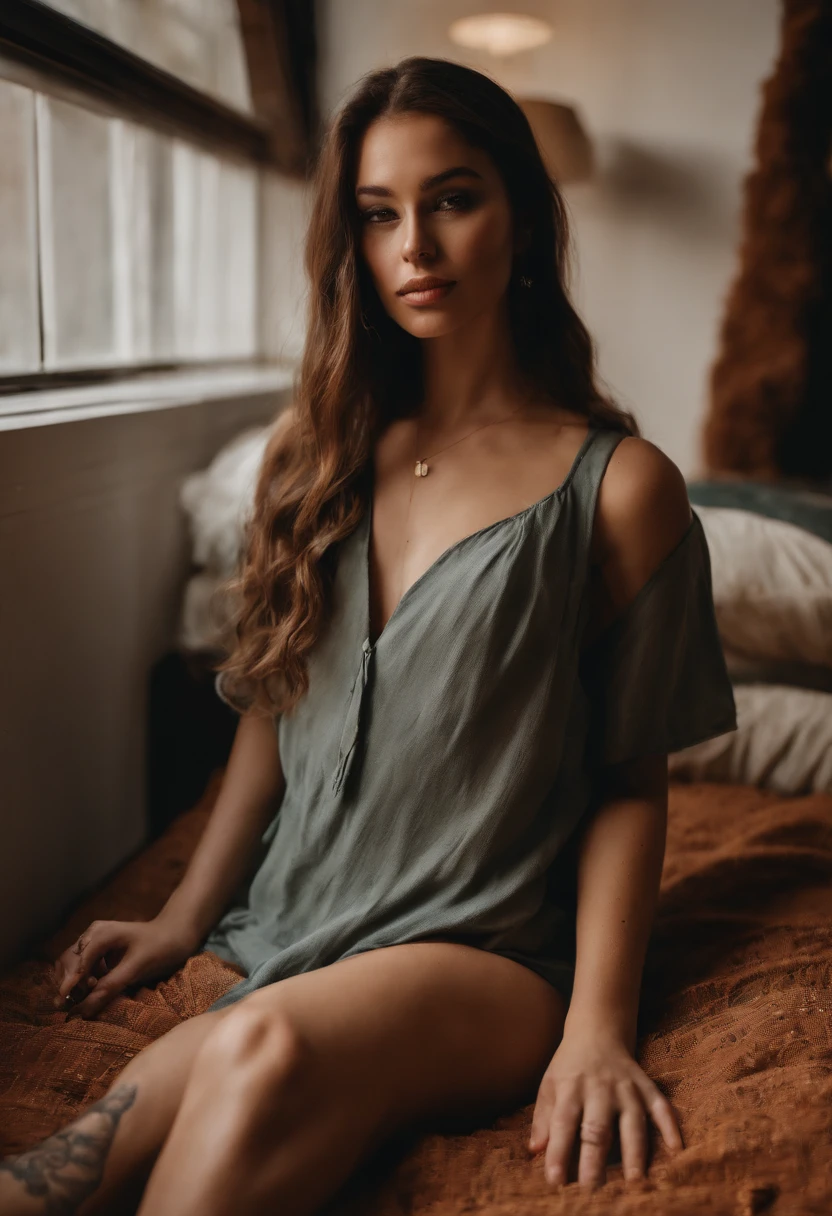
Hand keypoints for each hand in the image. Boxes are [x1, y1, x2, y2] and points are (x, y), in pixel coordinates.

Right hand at [52, 914, 200, 1019]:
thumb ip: (109, 987)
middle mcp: (93, 935)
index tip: (63, 1002)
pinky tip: (93, 989)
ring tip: (85, 997)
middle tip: (71, 1005)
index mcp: (102, 934)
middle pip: (67, 961)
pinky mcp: (98, 953)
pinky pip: (81, 969)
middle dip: (67, 984)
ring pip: (70, 965)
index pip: (77, 960)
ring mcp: (94, 943)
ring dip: (73, 984)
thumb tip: (81, 1012)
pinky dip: (81, 982)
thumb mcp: (136, 968)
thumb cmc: (160, 947)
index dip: (68, 982)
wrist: (176, 935)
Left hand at [527, 1023, 683, 1189]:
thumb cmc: (569, 1066)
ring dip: (634, 1152)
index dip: (558, 1152)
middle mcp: (599, 1088)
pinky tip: (676, 1148)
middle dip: (595, 1161)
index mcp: (570, 1088)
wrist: (597, 1030)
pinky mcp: (646, 1085)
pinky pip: (660, 1105)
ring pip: (632, 1122)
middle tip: (592, 1191)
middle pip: (597, 1128)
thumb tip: (535, 1151)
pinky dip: (670, 1125)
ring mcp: (626, 1087)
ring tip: (634, 1182)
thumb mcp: (549, 1084)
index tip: (555, 1180)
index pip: (562, 1123)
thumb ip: (543, 1119)